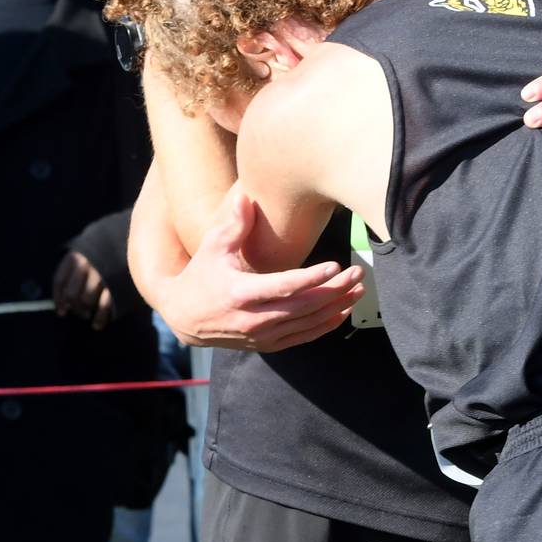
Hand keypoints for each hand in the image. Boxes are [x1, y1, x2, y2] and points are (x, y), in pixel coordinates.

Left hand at [53, 251, 113, 330]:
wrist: (135, 240)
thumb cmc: (108, 250)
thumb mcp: (90, 251)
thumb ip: (76, 269)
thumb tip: (66, 300)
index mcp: (77, 255)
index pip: (60, 281)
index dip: (59, 299)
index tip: (61, 312)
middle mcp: (87, 263)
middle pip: (72, 294)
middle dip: (74, 307)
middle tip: (79, 312)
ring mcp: (102, 274)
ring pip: (86, 301)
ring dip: (84, 312)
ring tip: (87, 315)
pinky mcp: (117, 283)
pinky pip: (104, 306)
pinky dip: (99, 318)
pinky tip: (97, 325)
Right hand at [151, 189, 362, 351]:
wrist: (183, 316)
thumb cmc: (201, 275)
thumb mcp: (212, 246)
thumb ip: (234, 224)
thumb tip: (246, 197)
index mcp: (240, 293)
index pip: (283, 287)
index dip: (311, 278)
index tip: (335, 266)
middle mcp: (253, 319)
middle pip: (303, 306)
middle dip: (335, 290)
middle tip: (358, 273)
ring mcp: (261, 335)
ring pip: (307, 323)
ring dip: (336, 307)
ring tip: (358, 290)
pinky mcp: (267, 345)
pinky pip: (302, 338)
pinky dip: (324, 326)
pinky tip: (342, 311)